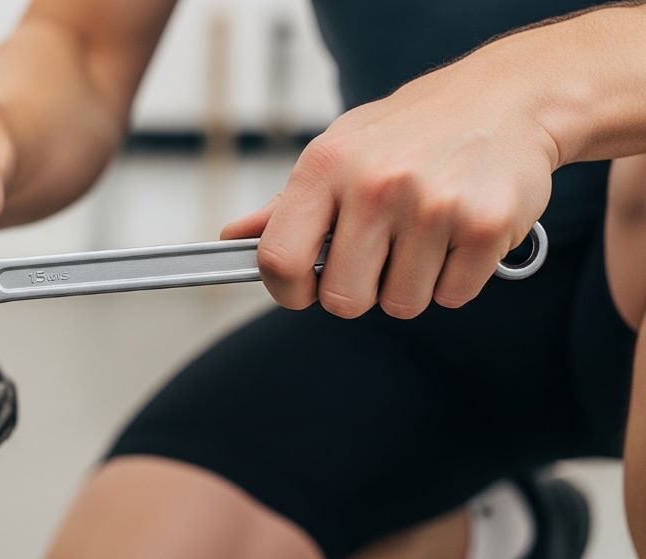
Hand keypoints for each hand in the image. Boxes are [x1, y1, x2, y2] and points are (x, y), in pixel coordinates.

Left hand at [223, 54, 556, 318]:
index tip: (304, 288)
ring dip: (412, 284)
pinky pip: (454, 296)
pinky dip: (455, 278)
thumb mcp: (337, 151)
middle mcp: (375, 184)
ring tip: (423, 235)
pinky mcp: (485, 225)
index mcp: (326, 166)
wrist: (502, 98)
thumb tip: (235, 239)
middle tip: (379, 255)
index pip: (279, 260)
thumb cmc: (409, 132)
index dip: (288, 291)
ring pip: (402, 304)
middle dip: (360, 290)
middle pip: (344, 300)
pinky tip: (456, 235)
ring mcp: (432, 205)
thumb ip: (287, 205)